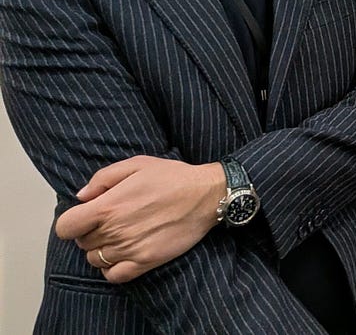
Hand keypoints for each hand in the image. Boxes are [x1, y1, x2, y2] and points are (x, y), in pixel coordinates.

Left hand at [54, 156, 226, 282]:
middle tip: (111, 222)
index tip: (85, 217)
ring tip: (120, 237)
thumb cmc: (172, 177)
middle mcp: (114, 231)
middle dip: (91, 233)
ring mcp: (129, 249)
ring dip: (103, 250)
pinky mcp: (146, 261)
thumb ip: (103, 178)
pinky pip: (114, 275)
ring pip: (96, 260)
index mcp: (107, 207)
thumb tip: (82, 197)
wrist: (207, 195)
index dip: (72, 223)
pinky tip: (124, 255)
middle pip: (82, 243)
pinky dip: (113, 268)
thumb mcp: (136, 164)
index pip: (65, 228)